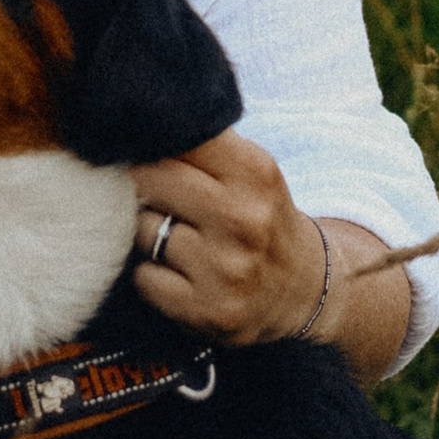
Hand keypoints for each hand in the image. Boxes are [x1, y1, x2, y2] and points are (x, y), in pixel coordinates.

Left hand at [127, 131, 326, 346]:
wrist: (303, 289)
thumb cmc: (260, 219)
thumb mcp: (249, 171)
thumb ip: (200, 146)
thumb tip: (134, 129)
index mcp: (254, 172)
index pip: (177, 137)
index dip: (153, 142)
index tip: (149, 151)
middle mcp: (243, 219)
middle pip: (150, 180)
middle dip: (142, 185)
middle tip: (157, 197)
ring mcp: (225, 269)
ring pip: (141, 230)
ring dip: (145, 232)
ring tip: (174, 237)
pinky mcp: (207, 310)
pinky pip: (144, 277)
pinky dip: (150, 274)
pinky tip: (177, 273)